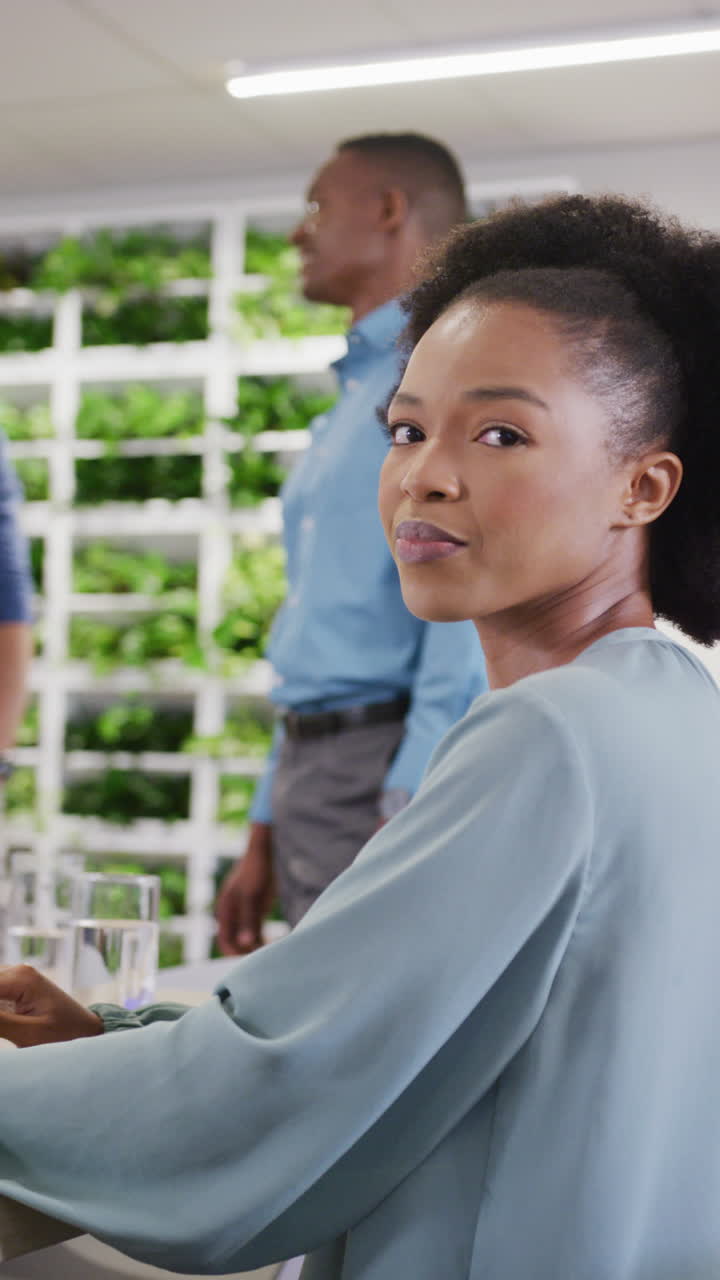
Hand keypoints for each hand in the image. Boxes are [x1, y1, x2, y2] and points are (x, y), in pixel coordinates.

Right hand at [0, 965, 103, 1047]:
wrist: (88, 1032)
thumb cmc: (65, 1035)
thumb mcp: (28, 1033)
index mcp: (20, 977)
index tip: (0, 1027)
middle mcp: (17, 971)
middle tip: (3, 1029)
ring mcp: (17, 978)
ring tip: (7, 1028)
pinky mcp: (17, 989)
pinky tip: (5, 1026)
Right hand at [215, 822, 274, 955]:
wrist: (266, 850)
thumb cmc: (257, 870)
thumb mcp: (252, 896)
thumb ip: (249, 920)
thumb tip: (245, 944)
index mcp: (226, 910)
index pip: (225, 941)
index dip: (236, 954)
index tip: (252, 962)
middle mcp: (232, 912)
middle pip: (236, 941)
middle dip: (248, 952)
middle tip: (266, 959)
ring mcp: (244, 910)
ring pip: (248, 937)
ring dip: (257, 946)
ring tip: (274, 951)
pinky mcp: (256, 908)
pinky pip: (257, 929)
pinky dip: (264, 937)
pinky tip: (277, 941)